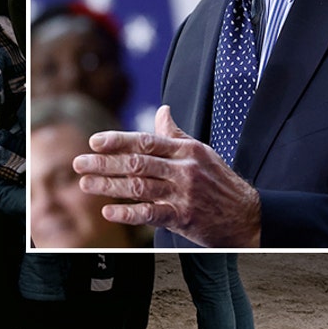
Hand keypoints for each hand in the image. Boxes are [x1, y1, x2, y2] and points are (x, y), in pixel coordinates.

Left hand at [72, 105, 262, 246]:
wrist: (248, 216)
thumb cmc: (220, 182)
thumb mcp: (201, 152)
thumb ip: (176, 134)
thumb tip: (162, 111)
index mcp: (186, 150)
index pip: (145, 141)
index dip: (118, 141)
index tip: (94, 141)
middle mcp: (183, 169)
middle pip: (137, 163)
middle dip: (104, 163)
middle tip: (79, 163)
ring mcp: (184, 193)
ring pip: (140, 187)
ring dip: (109, 186)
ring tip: (85, 184)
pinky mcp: (184, 217)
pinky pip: (152, 214)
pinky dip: (129, 213)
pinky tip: (110, 212)